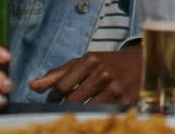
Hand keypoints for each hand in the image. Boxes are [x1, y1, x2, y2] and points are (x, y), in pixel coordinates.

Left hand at [28, 47, 142, 103]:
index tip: (54, 101)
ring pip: (87, 109)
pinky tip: (93, 113)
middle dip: (64, 107)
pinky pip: (103, 114)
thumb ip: (58, 73)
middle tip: (62, 110)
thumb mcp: (84, 62)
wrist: (141, 62)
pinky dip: (95, 115)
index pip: (62, 86)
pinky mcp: (126, 99)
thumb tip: (33, 86)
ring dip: (79, 113)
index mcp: (90, 60)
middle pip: (73, 100)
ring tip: (77, 111)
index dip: (53, 98)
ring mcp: (116, 87)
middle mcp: (103, 72)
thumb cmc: (107, 62)